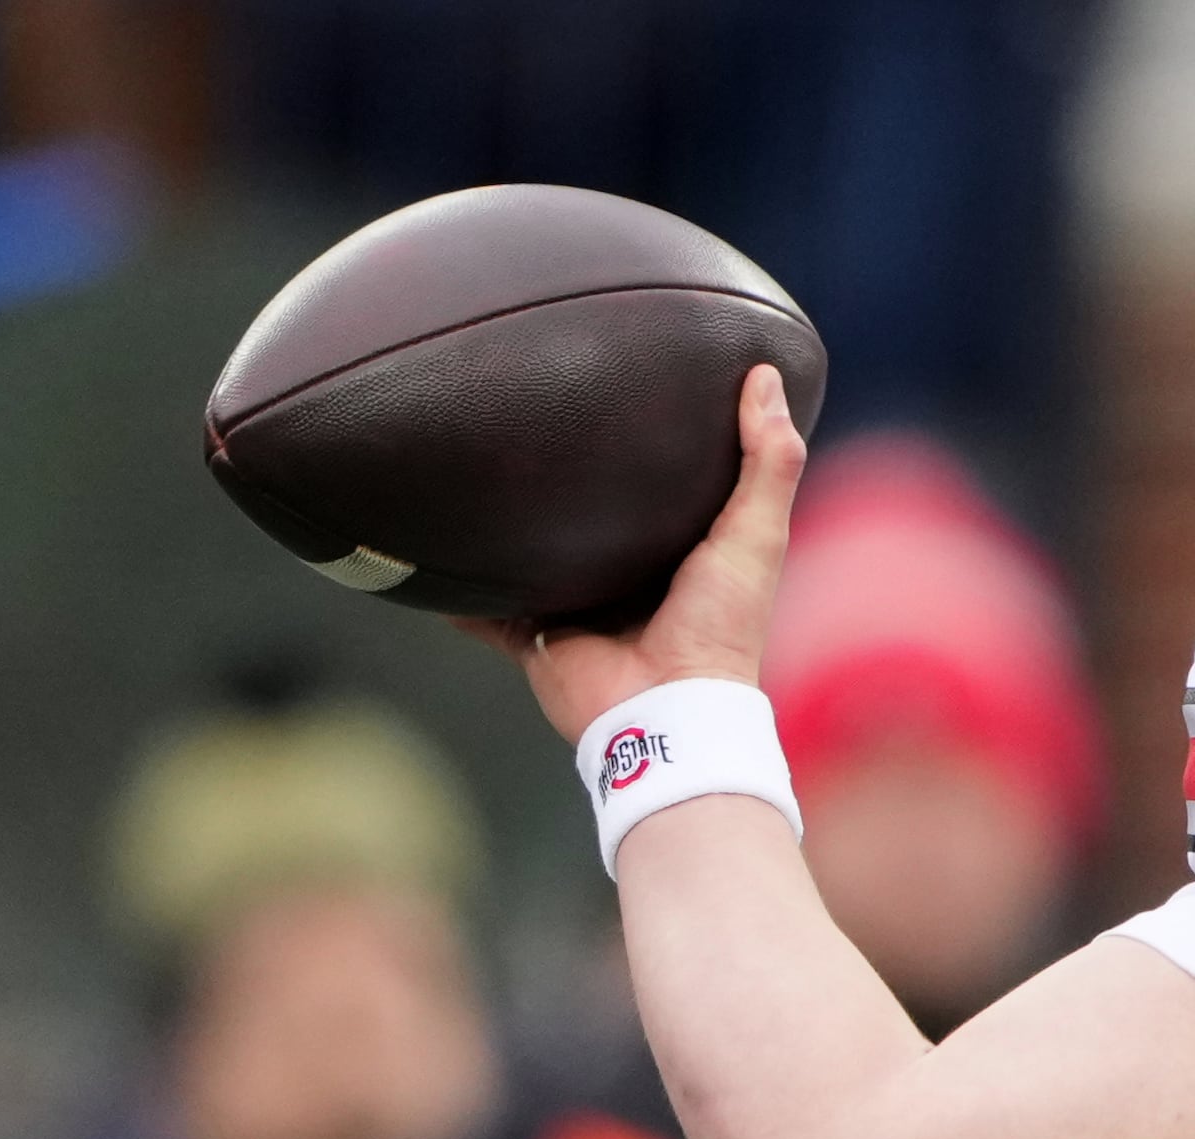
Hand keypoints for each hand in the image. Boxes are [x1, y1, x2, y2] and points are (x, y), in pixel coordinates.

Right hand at [462, 365, 810, 746]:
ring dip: (506, 531)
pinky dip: (457, 595)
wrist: (665, 708)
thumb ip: (769, 461)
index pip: (660, 484)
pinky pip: (485, 613)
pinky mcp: (537, 638)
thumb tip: (765, 374)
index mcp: (679, 551)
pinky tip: (425, 563)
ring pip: (533, 558)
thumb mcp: (756, 534)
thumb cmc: (720, 626)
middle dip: (562, 482)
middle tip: (529, 421)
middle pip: (587, 518)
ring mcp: (579, 608)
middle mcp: (627, 577)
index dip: (649, 443)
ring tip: (469, 476)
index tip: (626, 388)